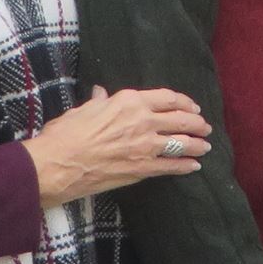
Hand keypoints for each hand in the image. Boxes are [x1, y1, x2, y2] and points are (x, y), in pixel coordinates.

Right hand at [25, 87, 213, 204]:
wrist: (56, 165)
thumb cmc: (65, 135)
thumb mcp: (83, 110)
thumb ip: (99, 102)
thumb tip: (101, 94)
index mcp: (129, 101)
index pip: (168, 98)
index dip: (184, 102)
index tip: (192, 107)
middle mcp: (143, 120)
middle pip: (181, 119)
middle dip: (197, 123)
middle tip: (205, 127)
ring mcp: (145, 146)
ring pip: (182, 143)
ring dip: (197, 144)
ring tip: (206, 146)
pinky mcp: (143, 169)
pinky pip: (172, 166)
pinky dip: (186, 166)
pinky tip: (194, 166)